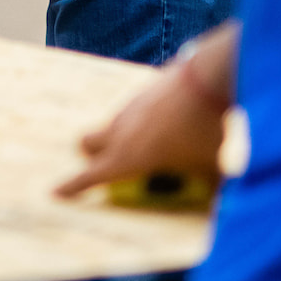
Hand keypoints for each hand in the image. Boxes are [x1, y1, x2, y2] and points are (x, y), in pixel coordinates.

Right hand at [55, 59, 228, 200]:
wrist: (211, 76)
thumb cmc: (207, 130)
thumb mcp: (211, 168)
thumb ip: (211, 187)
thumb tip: (225, 205)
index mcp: (128, 158)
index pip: (90, 176)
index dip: (72, 186)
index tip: (54, 192)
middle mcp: (120, 131)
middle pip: (86, 142)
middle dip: (92, 153)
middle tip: (109, 162)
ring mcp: (129, 106)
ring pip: (111, 123)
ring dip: (120, 135)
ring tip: (155, 143)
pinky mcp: (143, 89)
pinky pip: (131, 109)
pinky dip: (140, 120)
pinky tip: (168, 122)